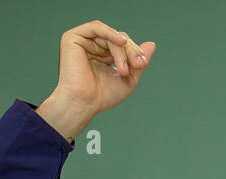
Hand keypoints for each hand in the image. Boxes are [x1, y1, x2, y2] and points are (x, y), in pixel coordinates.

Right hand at [37, 21, 156, 140]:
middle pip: (118, 38)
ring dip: (121, 49)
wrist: (84, 103)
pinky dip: (110, 32)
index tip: (142, 64)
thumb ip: (138, 62)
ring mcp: (83, 42)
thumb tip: (152, 44)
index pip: (123, 45)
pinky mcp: (73, 38)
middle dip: (131, 50)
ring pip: (110, 35)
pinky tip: (120, 41)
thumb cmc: (102, 96)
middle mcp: (92, 47)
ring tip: (123, 68)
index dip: (135, 52)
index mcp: (103, 56)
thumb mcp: (128, 79)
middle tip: (137, 64)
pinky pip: (96, 27)